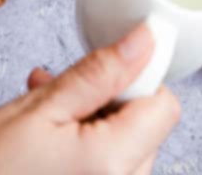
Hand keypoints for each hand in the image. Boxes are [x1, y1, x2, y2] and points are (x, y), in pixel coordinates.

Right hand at [0, 24, 179, 174]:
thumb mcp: (37, 109)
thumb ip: (100, 73)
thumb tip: (146, 39)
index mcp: (113, 164)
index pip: (164, 106)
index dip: (137, 78)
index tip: (107, 67)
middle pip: (145, 128)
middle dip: (109, 102)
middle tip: (65, 92)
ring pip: (124, 148)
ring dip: (92, 123)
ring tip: (47, 114)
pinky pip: (105, 171)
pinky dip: (84, 149)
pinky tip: (49, 138)